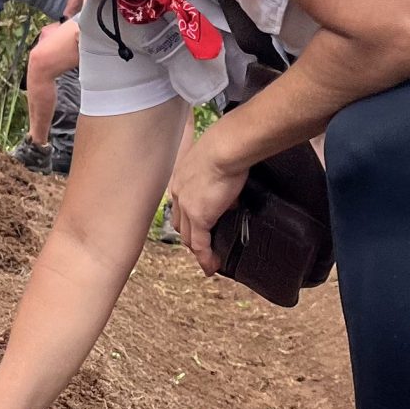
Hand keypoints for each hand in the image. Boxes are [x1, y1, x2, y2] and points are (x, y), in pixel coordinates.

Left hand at [169, 126, 251, 275]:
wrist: (225, 146)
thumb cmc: (226, 143)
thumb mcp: (218, 158)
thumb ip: (219, 175)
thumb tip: (231, 192)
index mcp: (181, 176)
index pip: (181, 203)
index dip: (189, 217)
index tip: (199, 225)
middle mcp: (179, 193)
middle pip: (181, 223)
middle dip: (191, 236)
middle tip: (204, 246)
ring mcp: (187, 206)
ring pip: (189, 236)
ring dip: (198, 249)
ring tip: (209, 259)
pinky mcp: (200, 216)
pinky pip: (200, 244)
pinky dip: (205, 257)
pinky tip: (212, 265)